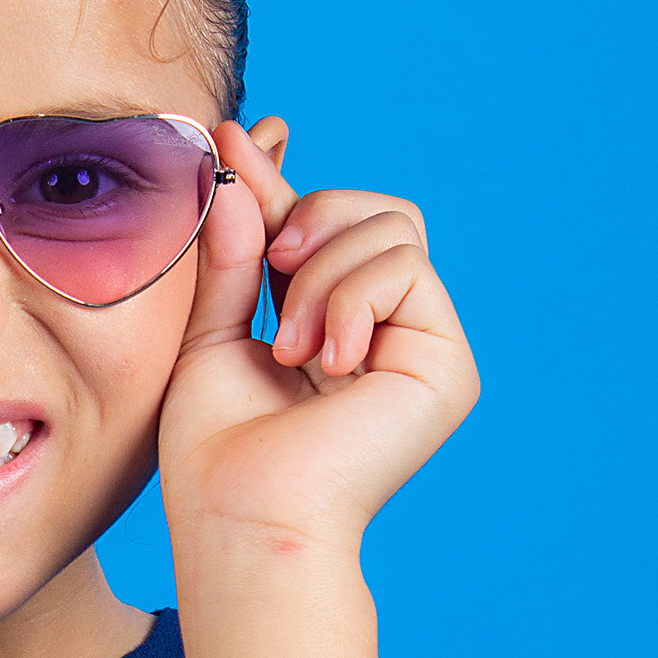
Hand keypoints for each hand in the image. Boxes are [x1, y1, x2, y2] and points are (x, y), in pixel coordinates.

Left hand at [157, 117, 479, 553]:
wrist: (242, 516)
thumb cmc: (215, 454)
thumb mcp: (211, 330)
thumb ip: (232, 251)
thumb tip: (244, 153)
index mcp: (327, 328)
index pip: (319, 229)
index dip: (280, 183)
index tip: (234, 140)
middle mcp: (382, 335)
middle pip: (373, 210)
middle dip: (310, 219)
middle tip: (272, 273)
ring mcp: (419, 348)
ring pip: (391, 230)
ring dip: (323, 276)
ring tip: (290, 347)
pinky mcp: (446, 365)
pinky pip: (406, 267)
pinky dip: (351, 301)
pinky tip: (325, 362)